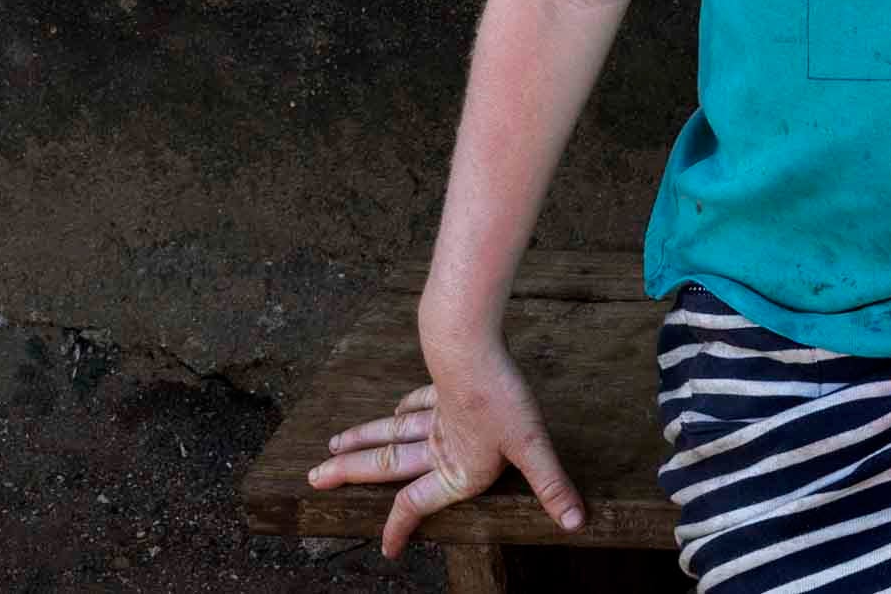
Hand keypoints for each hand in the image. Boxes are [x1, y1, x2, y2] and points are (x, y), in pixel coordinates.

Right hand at [306, 345, 583, 557]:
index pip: (416, 505)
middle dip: (349, 475)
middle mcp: (438, 445)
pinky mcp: (441, 387)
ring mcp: (435, 414)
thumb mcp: (532, 445)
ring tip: (331, 447)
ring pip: (389, 434)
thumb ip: (552, 485)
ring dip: (361, 441)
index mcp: (454, 468)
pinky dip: (400, 411)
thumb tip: (577, 523)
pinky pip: (414, 404)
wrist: (470, 341)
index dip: (400, 528)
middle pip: (384, 466)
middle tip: (312, 479)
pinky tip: (394, 412)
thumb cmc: (500, 396)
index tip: (387, 549)